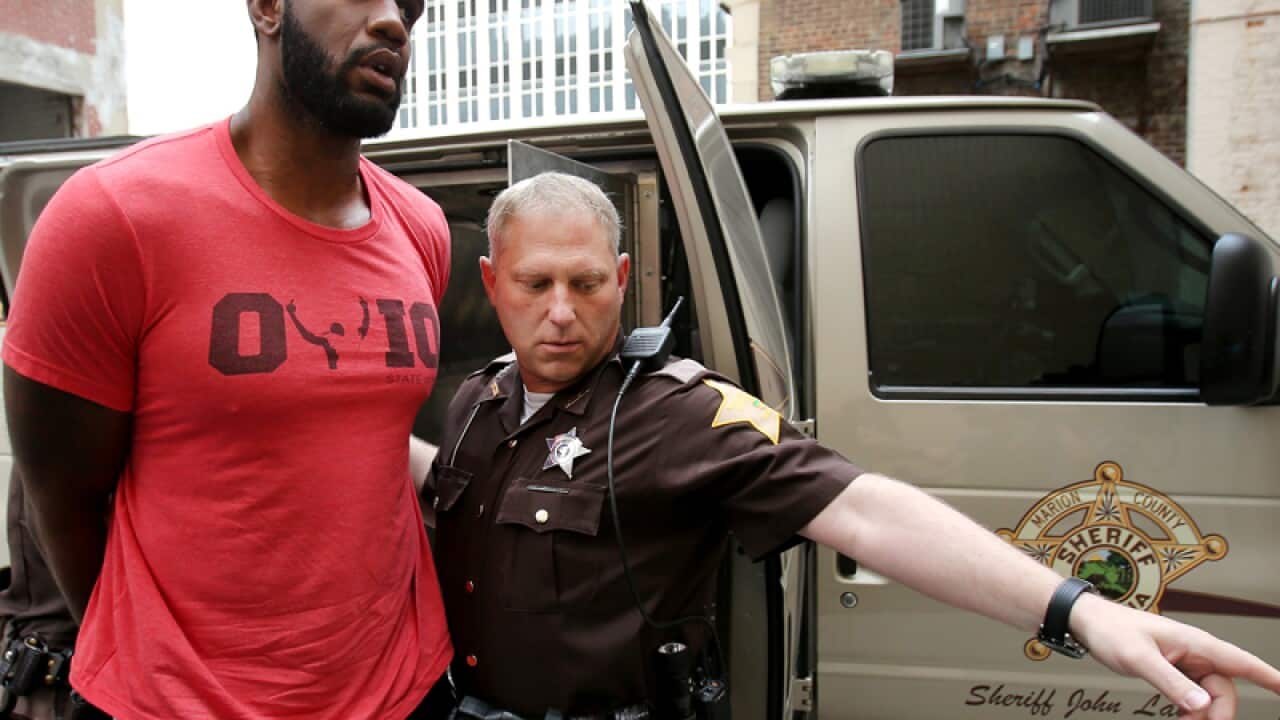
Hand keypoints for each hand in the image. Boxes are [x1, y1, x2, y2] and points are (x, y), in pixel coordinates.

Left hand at [1070, 592, 1279, 718]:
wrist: (1088, 621)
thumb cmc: (1112, 631)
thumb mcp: (1139, 658)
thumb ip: (1170, 682)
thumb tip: (1202, 705)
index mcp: (1196, 643)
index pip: (1243, 662)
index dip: (1269, 678)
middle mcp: (1197, 651)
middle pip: (1224, 690)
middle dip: (1216, 713)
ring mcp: (1186, 660)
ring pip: (1209, 695)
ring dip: (1200, 714)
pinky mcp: (1175, 669)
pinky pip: (1194, 694)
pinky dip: (1190, 709)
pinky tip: (1180, 717)